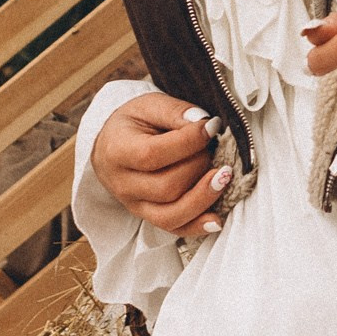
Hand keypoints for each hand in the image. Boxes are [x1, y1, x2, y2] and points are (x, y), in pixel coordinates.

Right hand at [92, 92, 229, 235]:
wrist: (111, 148)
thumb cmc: (133, 124)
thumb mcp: (148, 106)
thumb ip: (175, 111)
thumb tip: (204, 121)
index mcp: (118, 151)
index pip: (153, 154)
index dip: (188, 142)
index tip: (212, 126)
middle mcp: (123, 184)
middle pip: (166, 187)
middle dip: (198, 166)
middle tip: (213, 147)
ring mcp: (135, 206)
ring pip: (171, 214)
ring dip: (204, 197)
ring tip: (224, 177)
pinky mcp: (149, 217)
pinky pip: (174, 229)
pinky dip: (198, 226)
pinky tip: (217, 218)